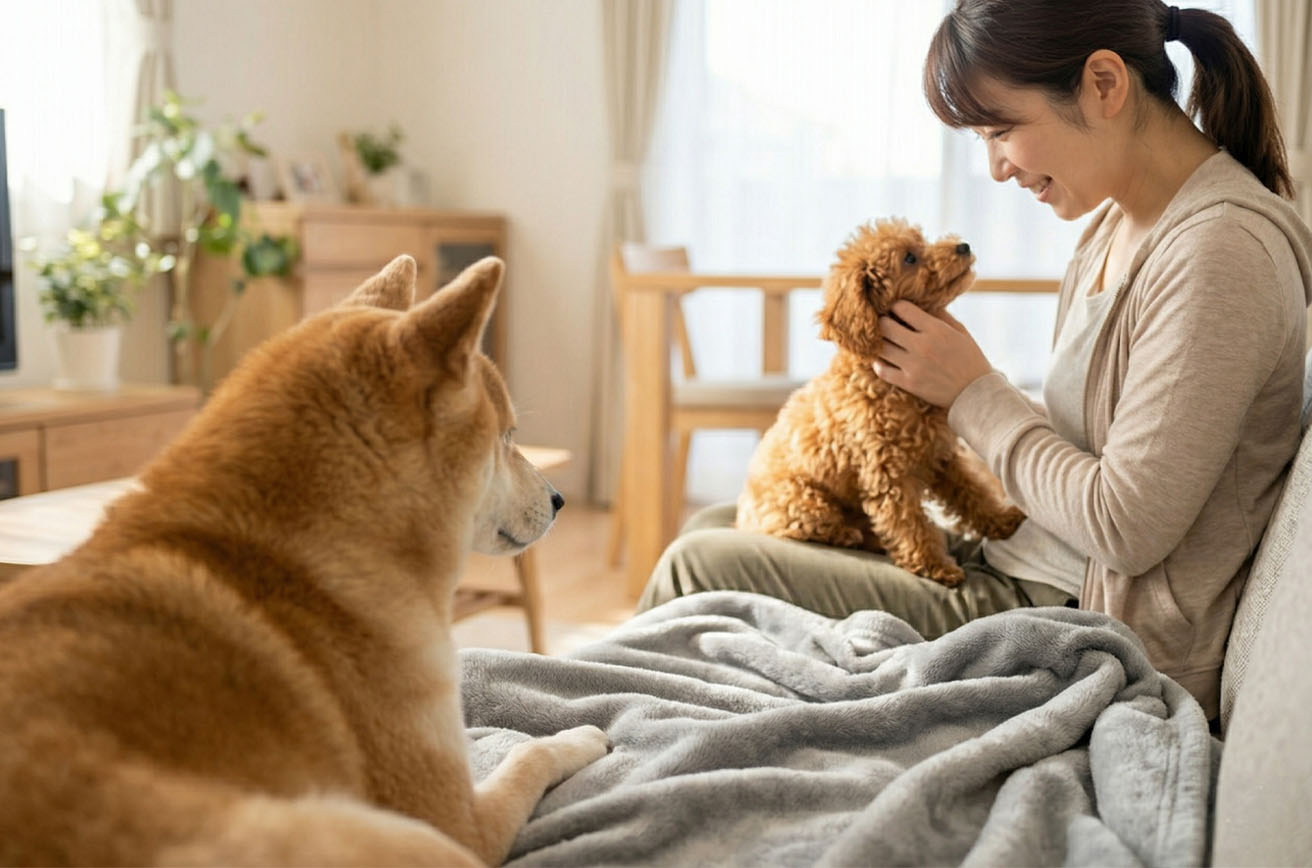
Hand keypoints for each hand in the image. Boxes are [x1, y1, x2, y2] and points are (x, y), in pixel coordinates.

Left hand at [872, 301, 992, 406]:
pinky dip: (878, 363)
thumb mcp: (960, 331)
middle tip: (885, 324)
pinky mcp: (909, 383)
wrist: (976, 392)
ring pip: (880, 347)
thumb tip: (922, 303)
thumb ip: (940, 316)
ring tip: (883, 341)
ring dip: (878, 342)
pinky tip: (882, 359)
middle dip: (883, 322)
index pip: (902, 308)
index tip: (896, 310)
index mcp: (935, 330)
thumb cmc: (970, 359)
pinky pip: (882, 370)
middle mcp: (921, 346)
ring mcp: (913, 366)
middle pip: (885, 326)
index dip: (896, 306)